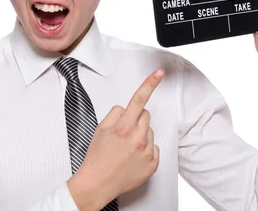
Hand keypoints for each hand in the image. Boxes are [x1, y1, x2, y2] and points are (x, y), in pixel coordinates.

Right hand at [67, 69, 163, 210]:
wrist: (98, 184)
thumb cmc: (97, 158)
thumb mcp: (100, 129)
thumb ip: (115, 114)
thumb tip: (126, 109)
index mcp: (124, 127)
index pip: (139, 99)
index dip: (150, 83)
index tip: (159, 73)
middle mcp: (138, 138)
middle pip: (145, 115)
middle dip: (136, 118)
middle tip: (124, 131)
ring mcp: (147, 152)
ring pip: (150, 131)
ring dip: (141, 134)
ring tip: (127, 147)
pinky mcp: (153, 164)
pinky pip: (154, 147)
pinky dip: (146, 149)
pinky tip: (133, 156)